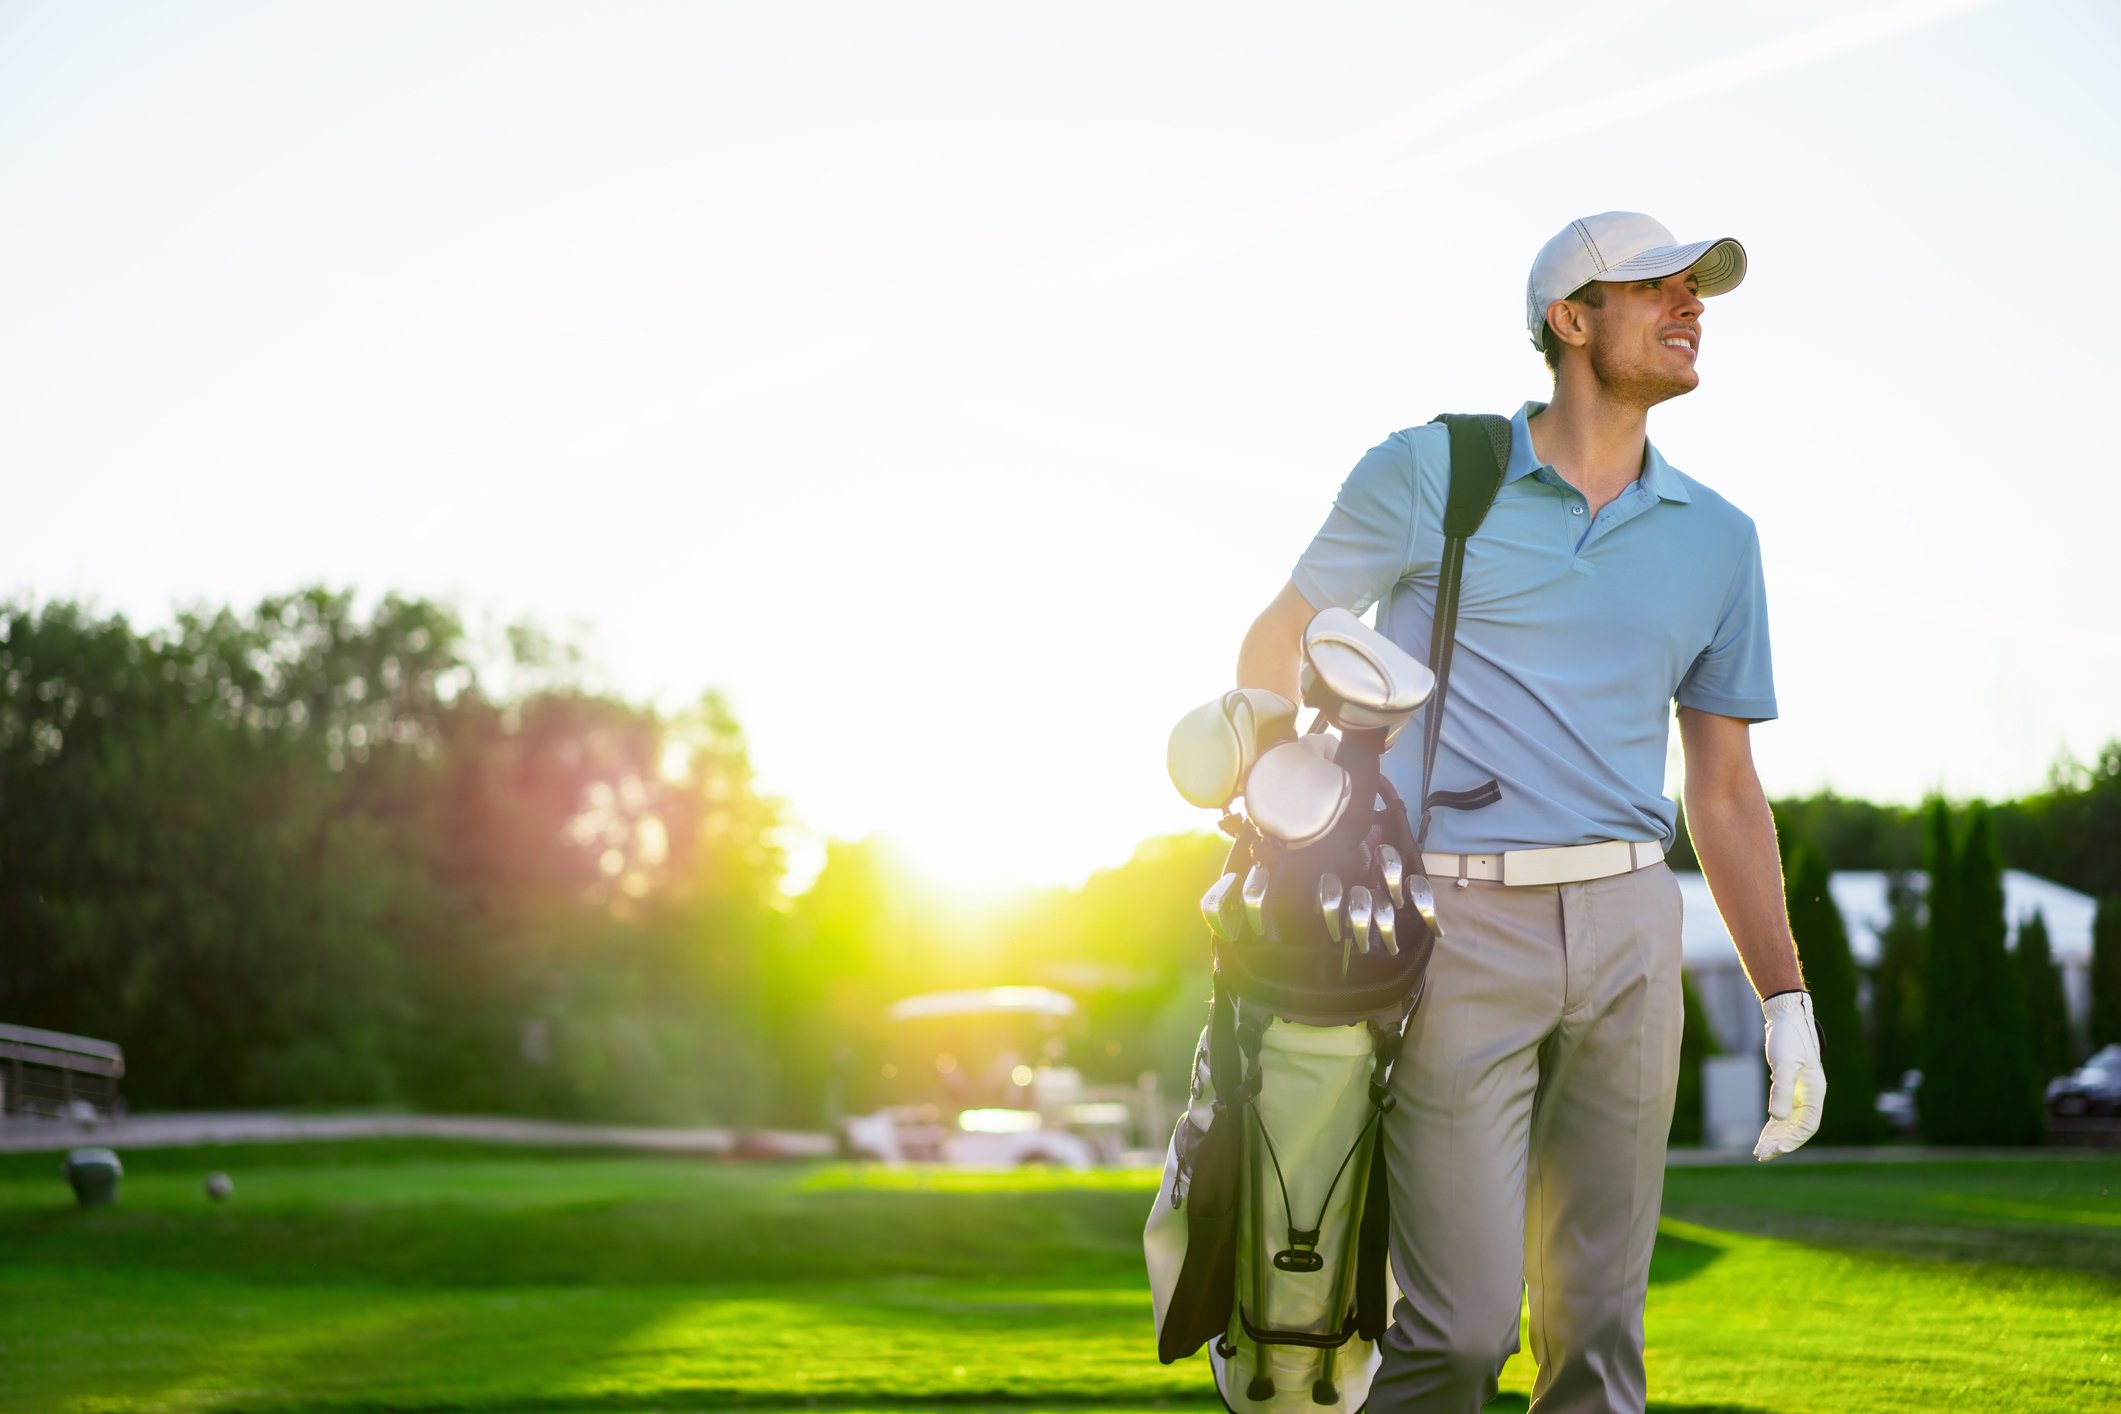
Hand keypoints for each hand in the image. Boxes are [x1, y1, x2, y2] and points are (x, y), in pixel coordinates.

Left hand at [1754, 990, 1824, 1160]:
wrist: (1786, 1018)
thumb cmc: (1788, 1038)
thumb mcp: (1784, 1064)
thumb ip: (1782, 1090)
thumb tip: (1778, 1119)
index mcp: (1815, 1092)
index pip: (1807, 1125)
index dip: (1792, 1139)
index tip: (1775, 1149)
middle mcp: (1810, 1096)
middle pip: (1797, 1128)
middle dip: (1781, 1143)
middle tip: (1761, 1155)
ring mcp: (1800, 1093)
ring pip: (1789, 1124)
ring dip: (1776, 1137)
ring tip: (1760, 1152)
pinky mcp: (1788, 1089)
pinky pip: (1783, 1114)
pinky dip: (1774, 1126)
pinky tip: (1765, 1136)